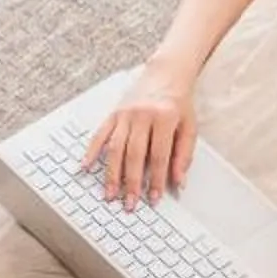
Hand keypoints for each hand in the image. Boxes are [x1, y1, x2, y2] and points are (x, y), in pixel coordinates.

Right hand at [81, 65, 196, 210]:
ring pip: (115, 148)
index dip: (155, 179)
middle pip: (134, 155)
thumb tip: (178, 182)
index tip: (153, 198)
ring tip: (109, 194)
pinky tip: (86, 166)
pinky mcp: (114, 113)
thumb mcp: (190, 127)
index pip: (159, 156)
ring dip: (111, 173)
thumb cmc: (178, 103)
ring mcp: (125, 114)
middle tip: (128, 203)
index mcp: (165, 118)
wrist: (165, 74)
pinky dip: (92, 151)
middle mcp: (142, 115)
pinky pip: (100, 134)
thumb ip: (184, 155)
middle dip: (131, 182)